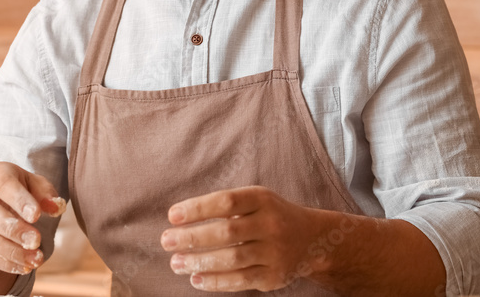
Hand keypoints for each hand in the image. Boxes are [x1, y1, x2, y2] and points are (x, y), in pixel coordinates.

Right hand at [0, 161, 63, 275]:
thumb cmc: (21, 189)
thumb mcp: (36, 184)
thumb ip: (47, 194)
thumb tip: (56, 207)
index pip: (4, 185)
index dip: (19, 201)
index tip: (36, 215)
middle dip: (14, 230)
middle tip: (36, 241)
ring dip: (12, 251)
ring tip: (36, 259)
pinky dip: (5, 263)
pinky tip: (24, 266)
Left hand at [159, 185, 334, 291]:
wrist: (312, 239)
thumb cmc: (270, 215)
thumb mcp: (255, 200)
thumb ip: (226, 206)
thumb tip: (181, 220)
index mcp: (262, 199)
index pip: (226, 201)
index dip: (198, 208)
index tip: (172, 216)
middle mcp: (271, 223)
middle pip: (226, 232)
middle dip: (192, 238)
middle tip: (167, 241)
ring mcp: (275, 251)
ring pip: (232, 259)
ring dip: (199, 262)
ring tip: (176, 263)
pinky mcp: (275, 276)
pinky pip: (241, 280)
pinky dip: (216, 281)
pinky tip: (196, 278)